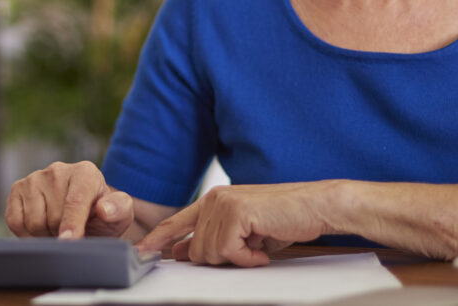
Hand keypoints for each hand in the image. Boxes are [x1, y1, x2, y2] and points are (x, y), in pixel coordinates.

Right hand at [5, 161, 133, 238]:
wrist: (82, 215)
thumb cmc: (101, 216)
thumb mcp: (120, 215)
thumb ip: (119, 209)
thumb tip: (104, 209)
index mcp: (85, 172)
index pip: (75, 200)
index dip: (72, 224)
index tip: (69, 240)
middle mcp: (57, 170)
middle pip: (53, 217)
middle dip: (62, 233)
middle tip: (72, 233)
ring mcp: (34, 178)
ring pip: (33, 222)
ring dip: (45, 234)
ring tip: (58, 229)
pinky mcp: (17, 189)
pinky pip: (14, 221)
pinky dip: (27, 233)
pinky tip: (41, 227)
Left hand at [136, 182, 340, 266]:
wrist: (316, 206)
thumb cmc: (285, 219)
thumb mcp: (244, 233)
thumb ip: (213, 238)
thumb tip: (183, 252)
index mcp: (212, 201)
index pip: (176, 222)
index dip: (157, 239)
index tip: (140, 253)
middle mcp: (213, 199)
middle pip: (196, 250)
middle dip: (223, 259)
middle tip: (250, 250)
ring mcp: (222, 203)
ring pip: (210, 253)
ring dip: (238, 258)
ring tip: (259, 244)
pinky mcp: (236, 213)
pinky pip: (228, 252)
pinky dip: (248, 258)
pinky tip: (263, 248)